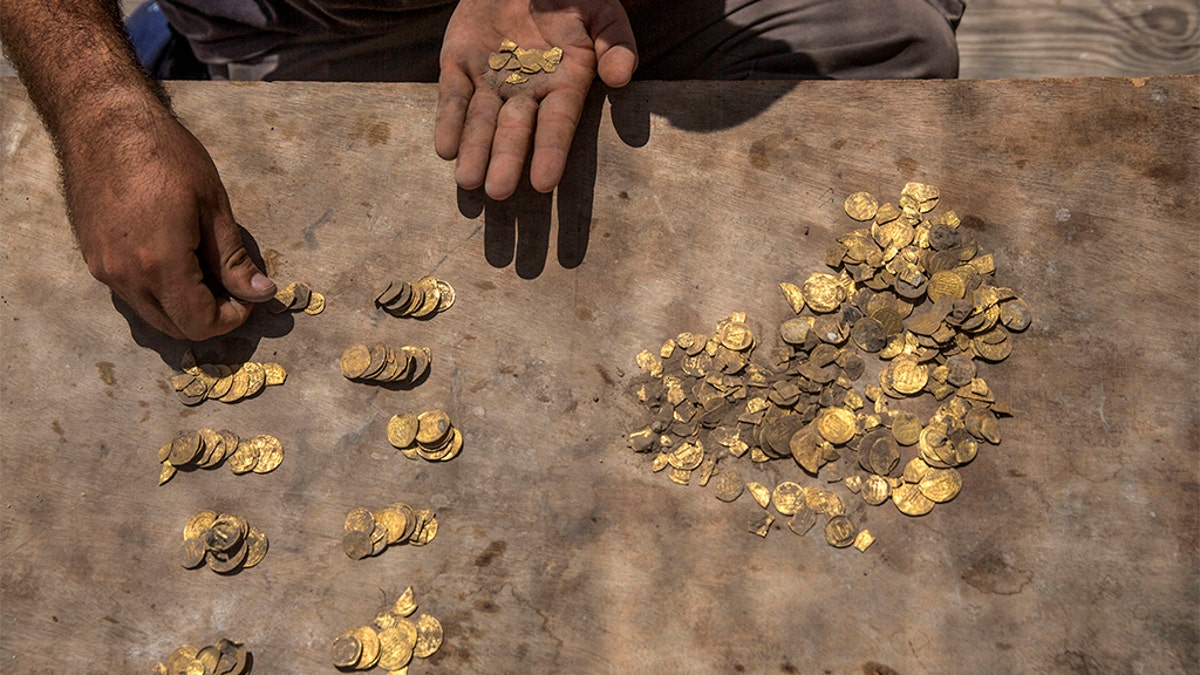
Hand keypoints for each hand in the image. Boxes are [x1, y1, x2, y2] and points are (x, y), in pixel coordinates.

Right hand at [62, 108, 276, 340]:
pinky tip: (177, 261)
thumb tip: (260, 293)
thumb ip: (233, 258)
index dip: (230, 319)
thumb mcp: (212, 205)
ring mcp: (103, 269)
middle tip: (232, 289)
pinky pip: (131, 294)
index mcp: (160, 264)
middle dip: (208, 318)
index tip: (247, 298)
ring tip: (206, 273)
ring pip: (150, 314)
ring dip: (182, 307)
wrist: (103, 123)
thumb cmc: (164, 155)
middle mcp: (125, 276)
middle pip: (173, 327)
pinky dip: (159, 292)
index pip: (198, 323)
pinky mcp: (93, 258)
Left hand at [435, 0, 636, 198]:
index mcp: (564, 84)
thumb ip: (616, 43)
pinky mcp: (458, 65)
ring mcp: (490, 81)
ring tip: (467, 180)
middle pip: (513, 130)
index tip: (544, 182)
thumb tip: (620, 76)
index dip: (550, 151)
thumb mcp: (603, 13)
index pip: (557, 123)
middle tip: (498, 191)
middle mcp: (525, 91)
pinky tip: (445, 149)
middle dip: (505, 160)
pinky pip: (451, 96)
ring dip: (474, 150)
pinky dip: (447, 121)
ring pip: (480, 120)